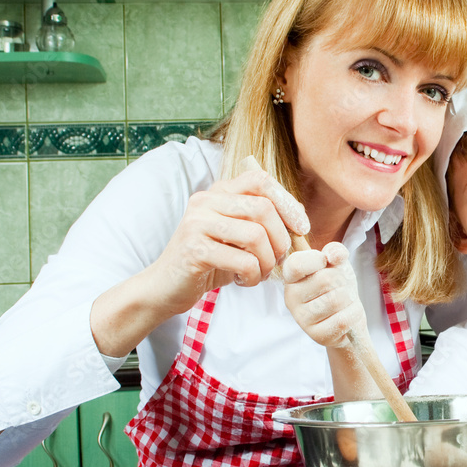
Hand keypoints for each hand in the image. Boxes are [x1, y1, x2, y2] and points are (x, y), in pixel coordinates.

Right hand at [147, 169, 309, 314]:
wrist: (166, 287)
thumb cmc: (210, 261)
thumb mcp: (238, 236)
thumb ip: (263, 221)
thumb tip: (298, 212)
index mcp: (219, 192)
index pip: (260, 179)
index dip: (287, 202)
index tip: (300, 227)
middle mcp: (205, 201)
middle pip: (263, 208)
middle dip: (281, 239)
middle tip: (278, 259)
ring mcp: (197, 223)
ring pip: (256, 235)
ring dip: (267, 261)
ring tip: (260, 273)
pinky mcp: (194, 250)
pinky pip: (243, 261)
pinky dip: (253, 276)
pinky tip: (244, 280)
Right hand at [282, 242, 365, 348]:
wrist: (348, 315)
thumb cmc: (339, 286)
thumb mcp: (338, 264)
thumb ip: (336, 252)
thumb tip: (333, 255)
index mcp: (291, 277)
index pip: (296, 264)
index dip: (318, 259)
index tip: (326, 263)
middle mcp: (290, 298)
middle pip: (325, 280)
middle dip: (342, 281)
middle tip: (341, 286)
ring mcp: (302, 318)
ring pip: (335, 300)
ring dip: (349, 298)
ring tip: (345, 301)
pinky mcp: (316, 335)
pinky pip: (342, 320)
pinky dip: (354, 313)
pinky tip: (349, 313)